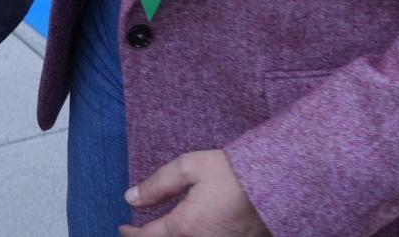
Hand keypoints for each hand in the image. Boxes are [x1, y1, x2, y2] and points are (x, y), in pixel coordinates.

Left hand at [120, 150, 269, 236]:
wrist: (276, 184)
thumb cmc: (232, 173)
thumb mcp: (189, 168)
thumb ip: (157, 185)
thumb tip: (131, 198)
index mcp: (185, 227)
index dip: (130, 234)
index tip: (123, 227)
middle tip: (137, 233)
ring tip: (160, 232)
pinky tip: (188, 232)